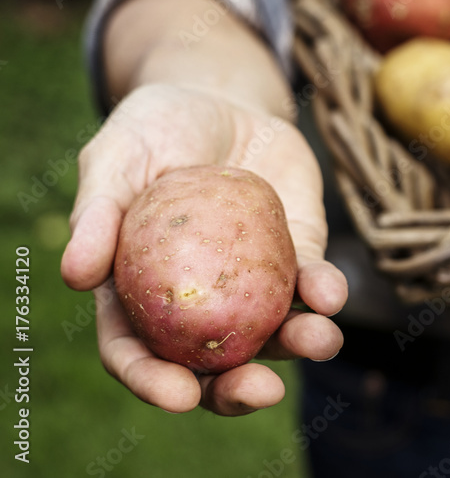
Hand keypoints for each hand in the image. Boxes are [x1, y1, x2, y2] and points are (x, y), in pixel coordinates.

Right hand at [61, 83, 347, 414]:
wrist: (222, 98)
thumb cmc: (155, 127)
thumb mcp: (116, 157)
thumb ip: (98, 212)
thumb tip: (76, 276)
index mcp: (137, 290)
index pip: (137, 350)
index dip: (152, 381)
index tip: (179, 395)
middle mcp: (198, 299)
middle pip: (214, 364)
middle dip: (238, 389)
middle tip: (261, 390)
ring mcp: (252, 281)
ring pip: (274, 333)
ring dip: (299, 344)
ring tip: (319, 340)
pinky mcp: (298, 251)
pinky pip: (313, 282)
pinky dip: (324, 292)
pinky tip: (329, 293)